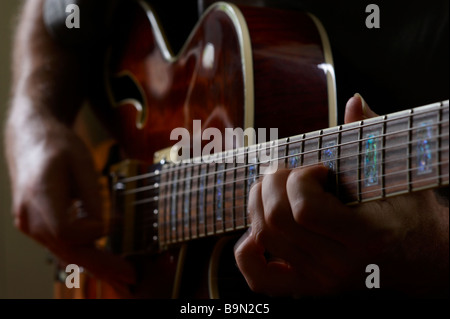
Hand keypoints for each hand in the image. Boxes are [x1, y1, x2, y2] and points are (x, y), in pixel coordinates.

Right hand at [5, 113, 135, 292]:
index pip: (66, 230)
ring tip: (120, 275)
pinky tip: (102, 262)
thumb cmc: (58, 146)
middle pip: (67, 249)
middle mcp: (30, 215)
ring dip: (94, 266)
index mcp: (40, 194)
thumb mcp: (82, 163)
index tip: (113, 222)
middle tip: (129, 276)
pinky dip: (83, 255)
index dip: (93, 231)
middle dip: (101, 266)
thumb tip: (105, 227)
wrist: (31, 139)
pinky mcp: (36, 225)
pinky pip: (61, 245)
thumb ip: (93, 197)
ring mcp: (29, 223)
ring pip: (64, 252)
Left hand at [234, 94, 448, 296]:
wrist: (424, 267)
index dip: (301, 178)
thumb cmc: (414, 219)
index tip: (318, 169)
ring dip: (259, 203)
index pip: (304, 208)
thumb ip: (374, 137)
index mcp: (365, 237)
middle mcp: (338, 265)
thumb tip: (353, 101)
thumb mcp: (402, 178)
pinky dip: (247, 252)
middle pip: (275, 219)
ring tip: (276, 190)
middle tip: (289, 172)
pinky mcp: (307, 289)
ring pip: (263, 237)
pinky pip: (260, 279)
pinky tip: (257, 233)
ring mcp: (319, 281)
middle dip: (272, 183)